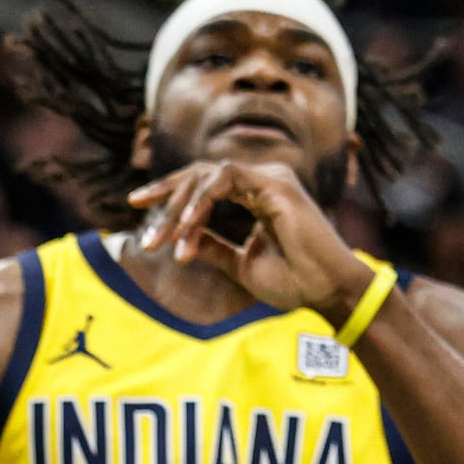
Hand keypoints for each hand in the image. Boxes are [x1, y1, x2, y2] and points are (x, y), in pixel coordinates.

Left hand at [130, 160, 376, 324]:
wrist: (326, 290)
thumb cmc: (294, 281)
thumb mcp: (241, 264)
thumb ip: (215, 247)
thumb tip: (182, 240)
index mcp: (258, 195)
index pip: (205, 182)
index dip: (170, 192)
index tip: (138, 206)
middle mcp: (264, 180)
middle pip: (200, 173)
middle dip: (166, 193)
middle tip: (139, 213)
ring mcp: (271, 178)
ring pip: (208, 174)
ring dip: (181, 206)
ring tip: (165, 239)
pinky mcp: (276, 184)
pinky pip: (226, 179)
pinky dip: (202, 201)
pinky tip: (186, 226)